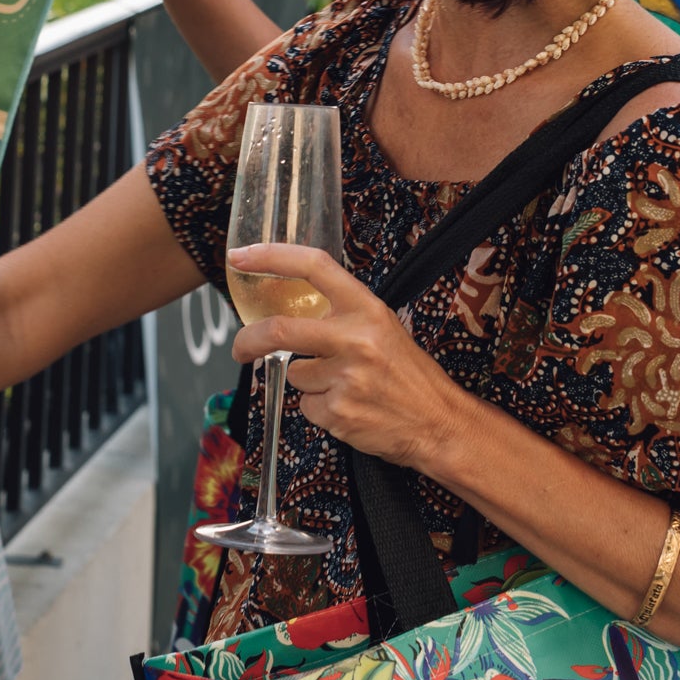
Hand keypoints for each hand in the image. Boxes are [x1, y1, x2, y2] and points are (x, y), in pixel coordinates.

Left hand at [227, 243, 468, 468]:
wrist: (439, 423)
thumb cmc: (410, 376)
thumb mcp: (383, 328)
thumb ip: (342, 315)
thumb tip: (294, 309)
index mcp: (366, 308)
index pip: (313, 266)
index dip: (272, 257)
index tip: (242, 257)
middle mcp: (355, 337)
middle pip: (279, 329)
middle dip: (247, 340)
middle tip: (240, 349)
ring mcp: (346, 376)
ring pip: (294, 373)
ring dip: (308, 382)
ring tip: (345, 386)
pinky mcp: (338, 411)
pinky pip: (306, 405)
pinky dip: (319, 409)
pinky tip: (348, 407)